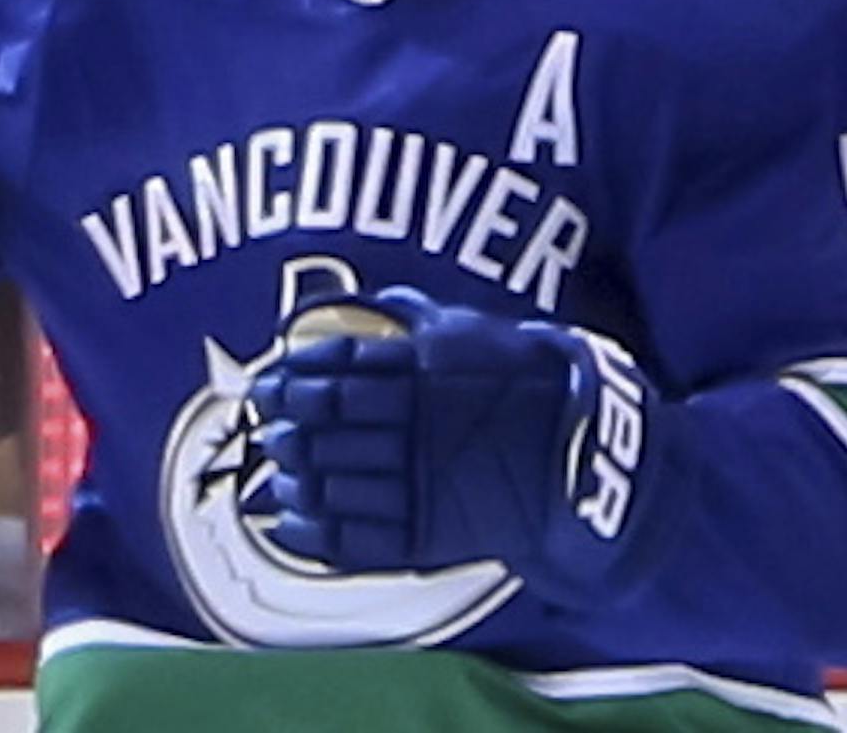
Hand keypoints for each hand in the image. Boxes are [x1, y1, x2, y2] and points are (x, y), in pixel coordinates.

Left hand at [249, 287, 666, 603]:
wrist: (584, 459)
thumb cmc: (529, 387)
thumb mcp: (477, 335)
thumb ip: (419, 322)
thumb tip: (370, 306)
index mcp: (425, 371)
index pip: (336, 365)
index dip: (291, 372)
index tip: (268, 376)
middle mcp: (415, 425)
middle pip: (325, 418)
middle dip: (283, 416)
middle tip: (262, 414)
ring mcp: (419, 483)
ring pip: (330, 478)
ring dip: (291, 472)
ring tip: (276, 464)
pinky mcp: (426, 535)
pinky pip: (351, 539)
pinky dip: (309, 532)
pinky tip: (288, 520)